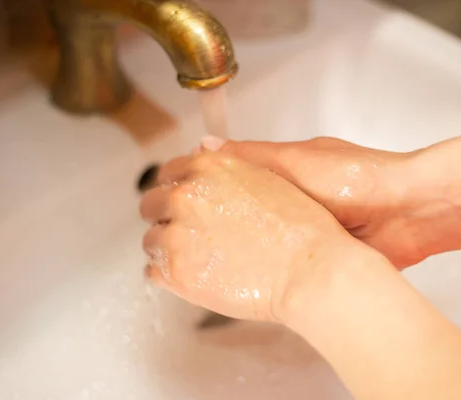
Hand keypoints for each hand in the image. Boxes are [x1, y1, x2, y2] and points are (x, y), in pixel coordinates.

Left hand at [139, 148, 354, 321]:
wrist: (309, 269)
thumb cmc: (300, 226)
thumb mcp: (268, 175)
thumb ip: (228, 162)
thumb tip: (201, 148)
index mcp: (205, 168)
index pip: (167, 174)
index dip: (176, 190)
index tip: (181, 202)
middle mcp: (184, 196)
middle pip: (151, 205)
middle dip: (166, 217)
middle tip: (188, 232)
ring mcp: (176, 235)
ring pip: (151, 240)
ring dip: (168, 247)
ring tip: (196, 257)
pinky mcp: (176, 272)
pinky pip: (153, 271)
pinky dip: (169, 274)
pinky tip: (192, 275)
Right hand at [205, 136, 423, 267]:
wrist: (407, 213)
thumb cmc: (357, 178)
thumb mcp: (295, 161)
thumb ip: (253, 157)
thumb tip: (206, 146)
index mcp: (288, 170)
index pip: (240, 176)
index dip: (214, 186)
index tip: (188, 196)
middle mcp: (296, 196)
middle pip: (251, 208)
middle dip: (229, 220)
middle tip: (197, 232)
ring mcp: (308, 224)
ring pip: (268, 234)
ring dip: (252, 243)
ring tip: (218, 254)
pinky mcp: (321, 249)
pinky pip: (288, 255)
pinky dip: (274, 260)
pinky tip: (253, 269)